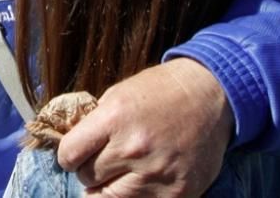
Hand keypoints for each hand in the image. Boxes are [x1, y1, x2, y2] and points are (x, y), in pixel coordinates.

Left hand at [57, 59, 232, 196]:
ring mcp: (157, 174)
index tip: (75, 154)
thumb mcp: (118, 95)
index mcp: (114, 118)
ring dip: (110, 188)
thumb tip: (72, 152)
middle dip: (91, 170)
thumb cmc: (160, 92)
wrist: (210, 95)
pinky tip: (141, 182)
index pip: (70, 153)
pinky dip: (136, 197)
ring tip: (120, 174)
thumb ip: (94, 126)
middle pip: (88, 178)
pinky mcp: (177, 193)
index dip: (69, 155)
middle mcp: (133, 148)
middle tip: (104, 160)